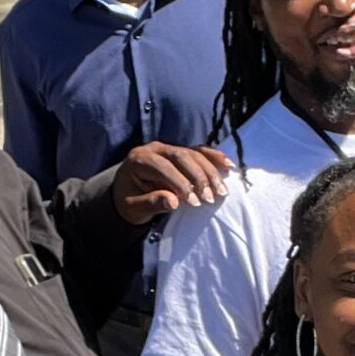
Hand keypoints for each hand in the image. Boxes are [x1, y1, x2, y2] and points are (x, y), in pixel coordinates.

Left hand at [111, 142, 232, 225]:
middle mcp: (154, 148)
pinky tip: (228, 166)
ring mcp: (168, 148)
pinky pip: (199, 151)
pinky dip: (214, 158)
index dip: (180, 183)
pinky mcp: (179, 151)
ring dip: (210, 171)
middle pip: (181, 156)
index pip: (163, 167)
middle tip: (210, 198)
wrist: (127, 191)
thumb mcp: (134, 208)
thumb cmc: (129, 201)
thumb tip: (174, 202)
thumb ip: (152, 203)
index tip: (194, 202)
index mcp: (139, 159)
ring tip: (221, 191)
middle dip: (198, 177)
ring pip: (193, 153)